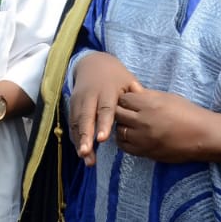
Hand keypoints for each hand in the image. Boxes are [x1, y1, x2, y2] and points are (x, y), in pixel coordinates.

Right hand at [69, 51, 140, 165]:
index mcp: (106, 91)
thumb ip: (135, 96)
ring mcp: (79, 101)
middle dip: (85, 136)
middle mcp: (90, 96)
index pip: (105, 109)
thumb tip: (148, 109)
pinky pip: (72, 124)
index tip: (102, 139)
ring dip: (79, 141)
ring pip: (77, 122)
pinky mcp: (72, 105)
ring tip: (84, 157)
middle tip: (86, 153)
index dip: (103, 124)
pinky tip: (81, 152)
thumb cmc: (116, 77)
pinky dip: (76, 137)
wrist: (93, 63)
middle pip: (86, 117)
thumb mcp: (128, 81)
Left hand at [115, 89, 220, 163]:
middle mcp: (143, 121)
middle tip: (127, 112)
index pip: (123, 99)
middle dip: (120, 111)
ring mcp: (143, 139)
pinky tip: (131, 136)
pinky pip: (125, 146)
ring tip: (129, 124)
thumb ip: (147, 94)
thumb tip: (131, 88)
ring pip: (119, 130)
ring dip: (121, 126)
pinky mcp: (146, 152)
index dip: (125, 99)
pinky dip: (124, 140)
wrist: (204, 136)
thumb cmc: (188, 113)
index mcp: (149, 104)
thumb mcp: (168, 97)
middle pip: (118, 114)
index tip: (130, 101)